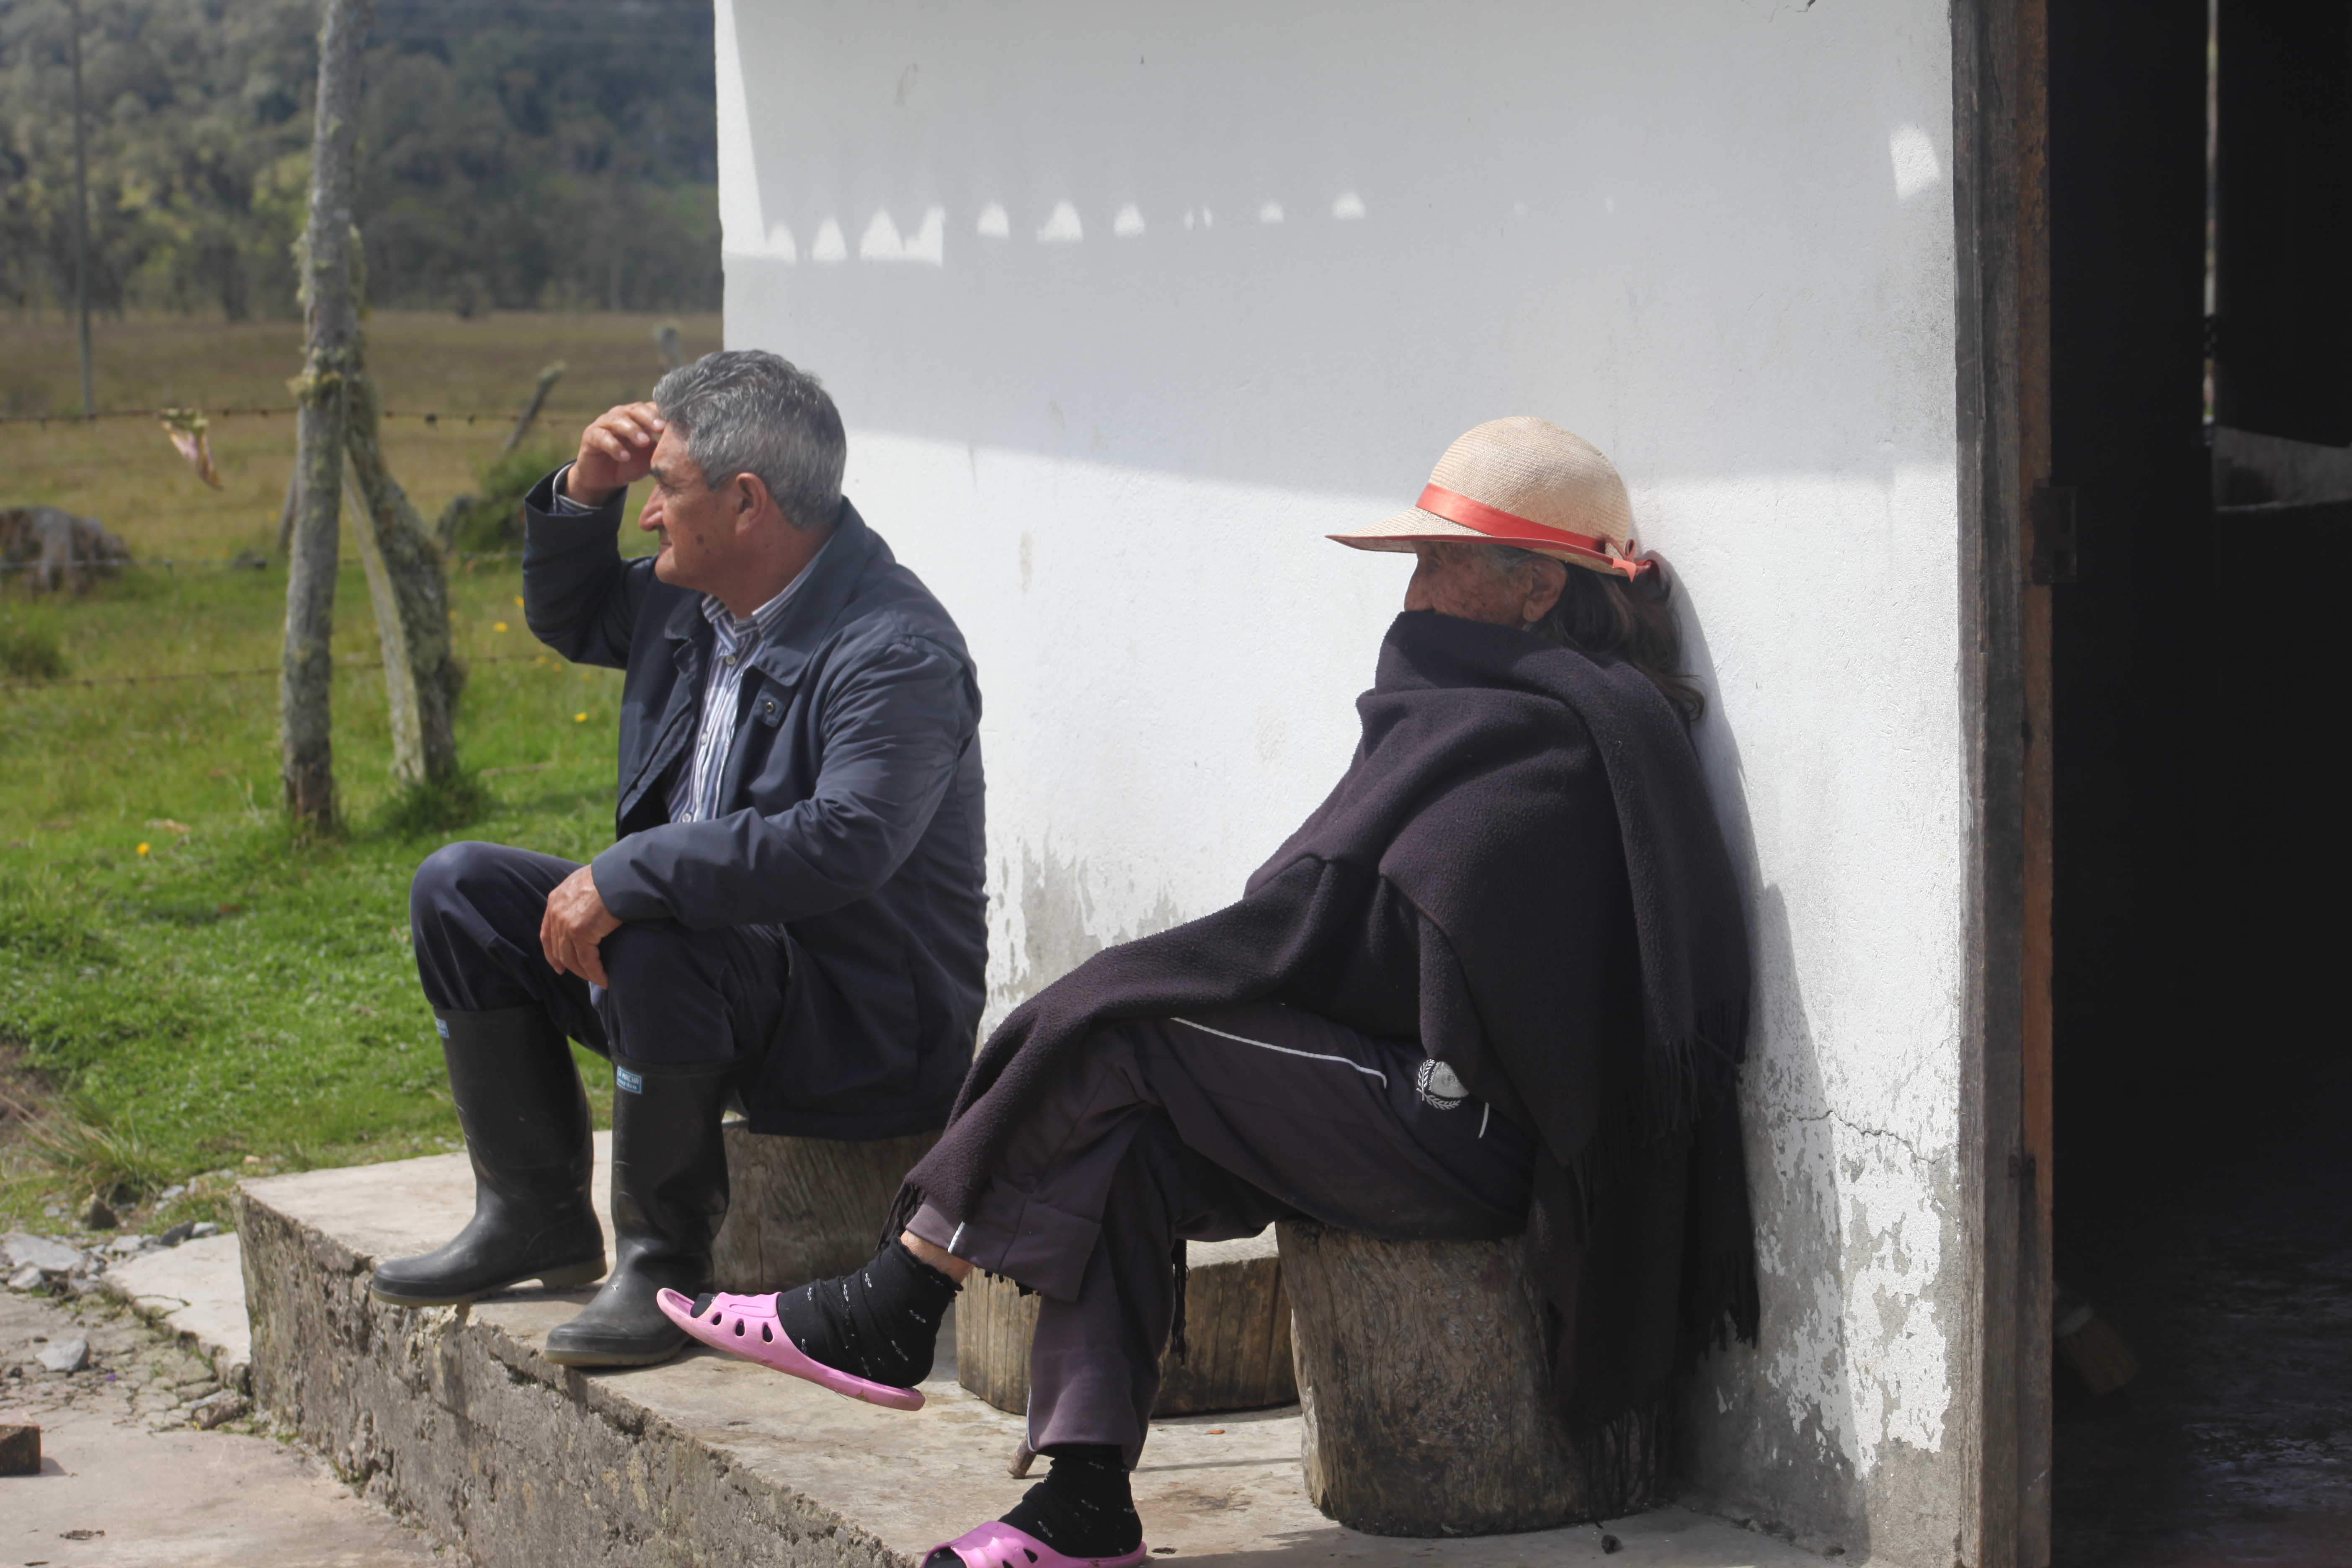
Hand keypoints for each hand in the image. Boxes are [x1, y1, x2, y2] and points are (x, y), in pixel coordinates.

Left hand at [540, 864, 621, 986]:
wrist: (620, 875)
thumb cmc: (612, 877)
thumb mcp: (587, 882)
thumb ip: (580, 897)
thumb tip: (588, 909)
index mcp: (555, 900)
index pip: (547, 934)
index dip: (552, 954)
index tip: (559, 967)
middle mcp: (556, 913)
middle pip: (558, 949)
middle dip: (570, 966)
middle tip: (583, 975)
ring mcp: (566, 924)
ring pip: (571, 959)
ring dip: (584, 973)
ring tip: (598, 979)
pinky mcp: (581, 933)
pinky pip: (587, 961)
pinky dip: (595, 973)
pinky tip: (604, 980)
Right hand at [564, 402, 665, 505]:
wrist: (605, 480)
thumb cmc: (631, 464)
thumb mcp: (650, 457)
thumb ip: (663, 448)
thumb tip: (685, 443)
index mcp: (637, 417)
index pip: (650, 408)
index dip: (661, 413)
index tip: (674, 422)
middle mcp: (620, 415)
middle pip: (635, 409)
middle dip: (649, 417)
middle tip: (661, 428)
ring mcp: (604, 424)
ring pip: (617, 420)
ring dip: (632, 430)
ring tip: (644, 442)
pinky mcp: (590, 436)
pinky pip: (601, 437)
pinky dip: (614, 446)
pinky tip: (624, 456)